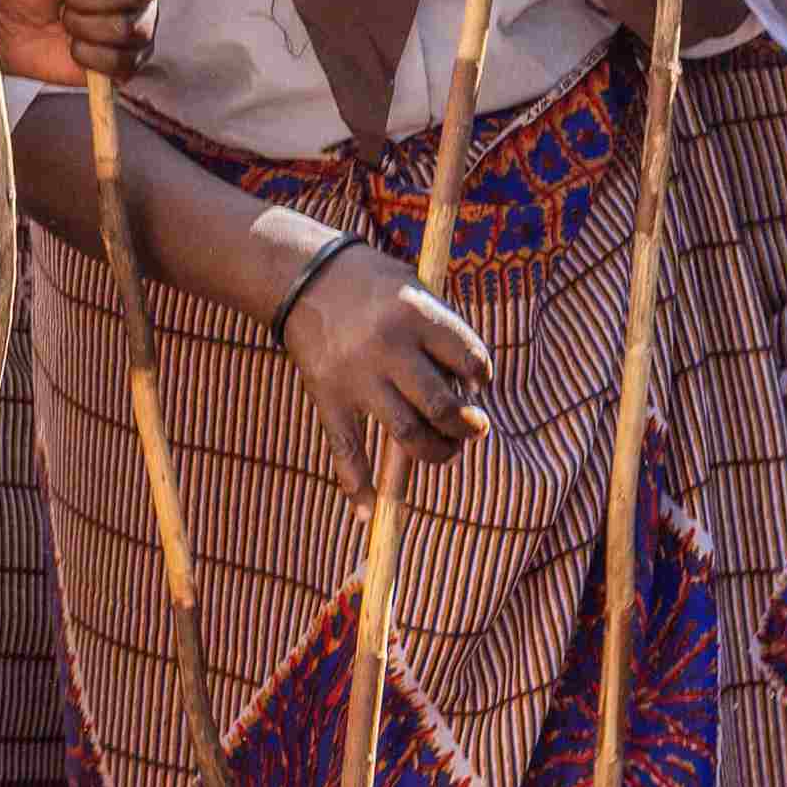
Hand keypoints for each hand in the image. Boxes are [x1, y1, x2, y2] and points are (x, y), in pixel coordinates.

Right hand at [281, 233, 491, 467]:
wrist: (305, 276)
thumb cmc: (373, 284)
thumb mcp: (414, 289)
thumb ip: (441, 334)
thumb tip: (468, 393)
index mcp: (417, 314)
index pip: (470, 358)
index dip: (481, 375)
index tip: (477, 382)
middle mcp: (389, 347)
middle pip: (442, 406)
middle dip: (466, 428)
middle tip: (473, 430)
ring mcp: (357, 376)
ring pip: (406, 433)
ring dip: (434, 452)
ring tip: (446, 450)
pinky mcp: (328, 395)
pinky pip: (346, 448)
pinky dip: (357, 484)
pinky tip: (369, 509)